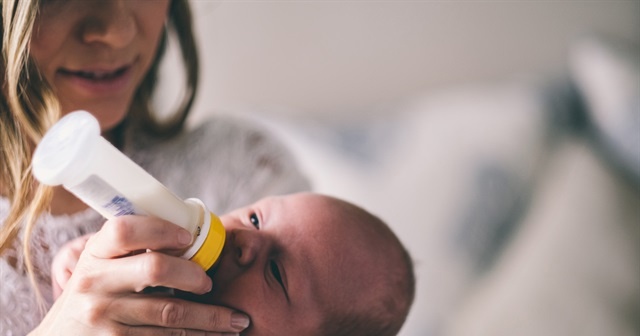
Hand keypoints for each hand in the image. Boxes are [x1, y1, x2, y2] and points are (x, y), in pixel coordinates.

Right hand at [33, 215, 249, 335]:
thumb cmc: (93, 294)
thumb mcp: (100, 266)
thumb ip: (131, 249)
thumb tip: (190, 233)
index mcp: (95, 253)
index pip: (125, 229)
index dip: (161, 230)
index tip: (188, 238)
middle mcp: (94, 283)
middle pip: (156, 269)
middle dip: (194, 276)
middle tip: (210, 284)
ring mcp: (104, 316)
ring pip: (170, 313)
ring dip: (212, 318)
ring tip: (237, 319)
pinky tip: (217, 335)